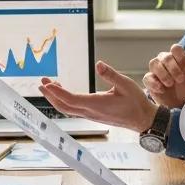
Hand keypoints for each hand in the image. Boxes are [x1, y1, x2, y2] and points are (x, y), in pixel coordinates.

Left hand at [39, 61, 155, 131]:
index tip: (47, 84)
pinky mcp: (93, 115)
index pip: (71, 99)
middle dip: (51, 95)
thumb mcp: (126, 84)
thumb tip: (99, 64)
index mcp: (97, 105)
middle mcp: (91, 112)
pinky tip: (63, 92)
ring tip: (49, 86)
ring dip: (56, 98)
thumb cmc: (136, 103)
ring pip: (68, 109)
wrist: (143, 120)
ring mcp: (91, 115)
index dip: (57, 92)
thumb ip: (111, 74)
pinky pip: (74, 109)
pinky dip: (64, 101)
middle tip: (42, 82)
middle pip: (64, 106)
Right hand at [143, 45, 184, 108]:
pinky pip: (147, 77)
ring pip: (154, 63)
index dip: (182, 59)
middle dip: (173, 68)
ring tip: (170, 84)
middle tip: (181, 80)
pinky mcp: (149, 81)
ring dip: (163, 74)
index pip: (176, 49)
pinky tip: (162, 89)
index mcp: (177, 57)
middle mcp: (165, 61)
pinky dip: (154, 82)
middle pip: (164, 56)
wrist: (180, 105)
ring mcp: (156, 70)